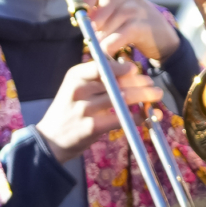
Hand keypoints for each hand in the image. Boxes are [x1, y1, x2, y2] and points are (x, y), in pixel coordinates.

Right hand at [35, 55, 163, 160]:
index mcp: (74, 77)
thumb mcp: (74, 89)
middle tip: (151, 84)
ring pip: (124, 98)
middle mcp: (78, 90)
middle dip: (140, 81)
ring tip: (156, 95)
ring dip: (145, 96)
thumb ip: (95, 79)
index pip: (102, 66)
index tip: (135, 70)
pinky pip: (123, 119)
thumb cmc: (67, 112)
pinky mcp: (92, 127)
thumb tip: (129, 70)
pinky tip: (148, 116)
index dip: (122, 67)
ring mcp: (85, 109)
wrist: (50, 140)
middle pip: (117, 81)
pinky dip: (140, 116)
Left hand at [85, 0, 180, 59]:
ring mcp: (134, 7)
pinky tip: (106, 50)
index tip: (78, 13)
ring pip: (103, 27)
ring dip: (100, 38)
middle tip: (93, 32)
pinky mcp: (140, 24)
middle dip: (90, 27)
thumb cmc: (129, 15)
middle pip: (95, 13)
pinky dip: (108, 46)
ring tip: (105, 40)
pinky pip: (115, 37)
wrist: (158, 34)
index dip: (83, 0)